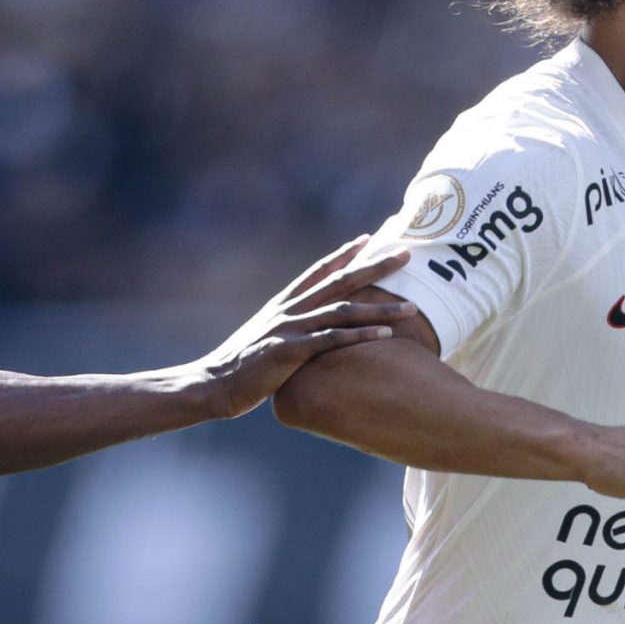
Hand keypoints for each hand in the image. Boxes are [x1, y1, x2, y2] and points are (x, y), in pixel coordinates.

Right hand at [193, 236, 419, 418]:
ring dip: (380, 307)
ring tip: (412, 306)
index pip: (319, 271)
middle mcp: (289, 309)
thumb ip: (287, 330)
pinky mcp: (290, 351)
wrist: (212, 385)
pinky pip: (332, 340)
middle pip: (340, 281)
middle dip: (374, 266)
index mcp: (283, 304)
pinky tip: (386, 334)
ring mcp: (290, 328)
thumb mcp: (264, 340)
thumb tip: (306, 333)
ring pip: (343, 310)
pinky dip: (361, 336)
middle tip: (405, 254)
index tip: (369, 238)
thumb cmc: (241, 368)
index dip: (345, 254)